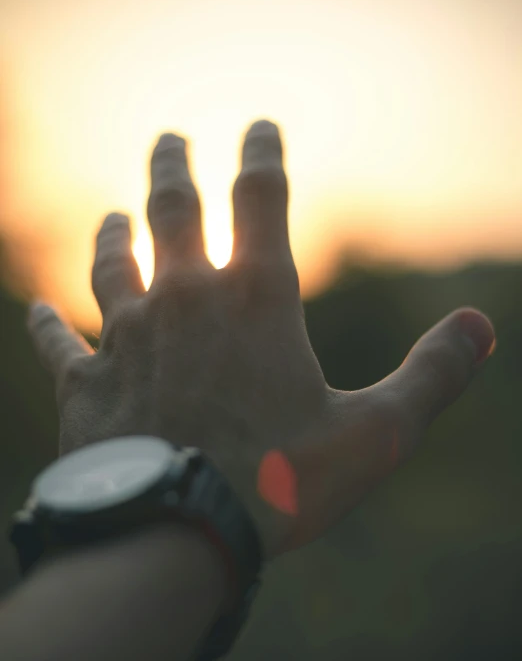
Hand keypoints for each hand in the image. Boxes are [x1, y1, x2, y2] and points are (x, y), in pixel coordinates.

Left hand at [29, 120, 495, 558]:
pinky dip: (45, 323)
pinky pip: (57, 342)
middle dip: (171, 166)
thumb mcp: (376, 436)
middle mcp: (183, 301)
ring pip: (111, 263)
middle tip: (167, 137)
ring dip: (112, 232)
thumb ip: (431, 376)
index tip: (258, 123)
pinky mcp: (83, 385)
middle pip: (171, 209)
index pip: (260, 197)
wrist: (171, 537)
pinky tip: (32, 308)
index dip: (261, 151)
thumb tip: (480, 326)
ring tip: (113, 212)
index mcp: (255, 300)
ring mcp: (126, 339)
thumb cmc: (278, 486)